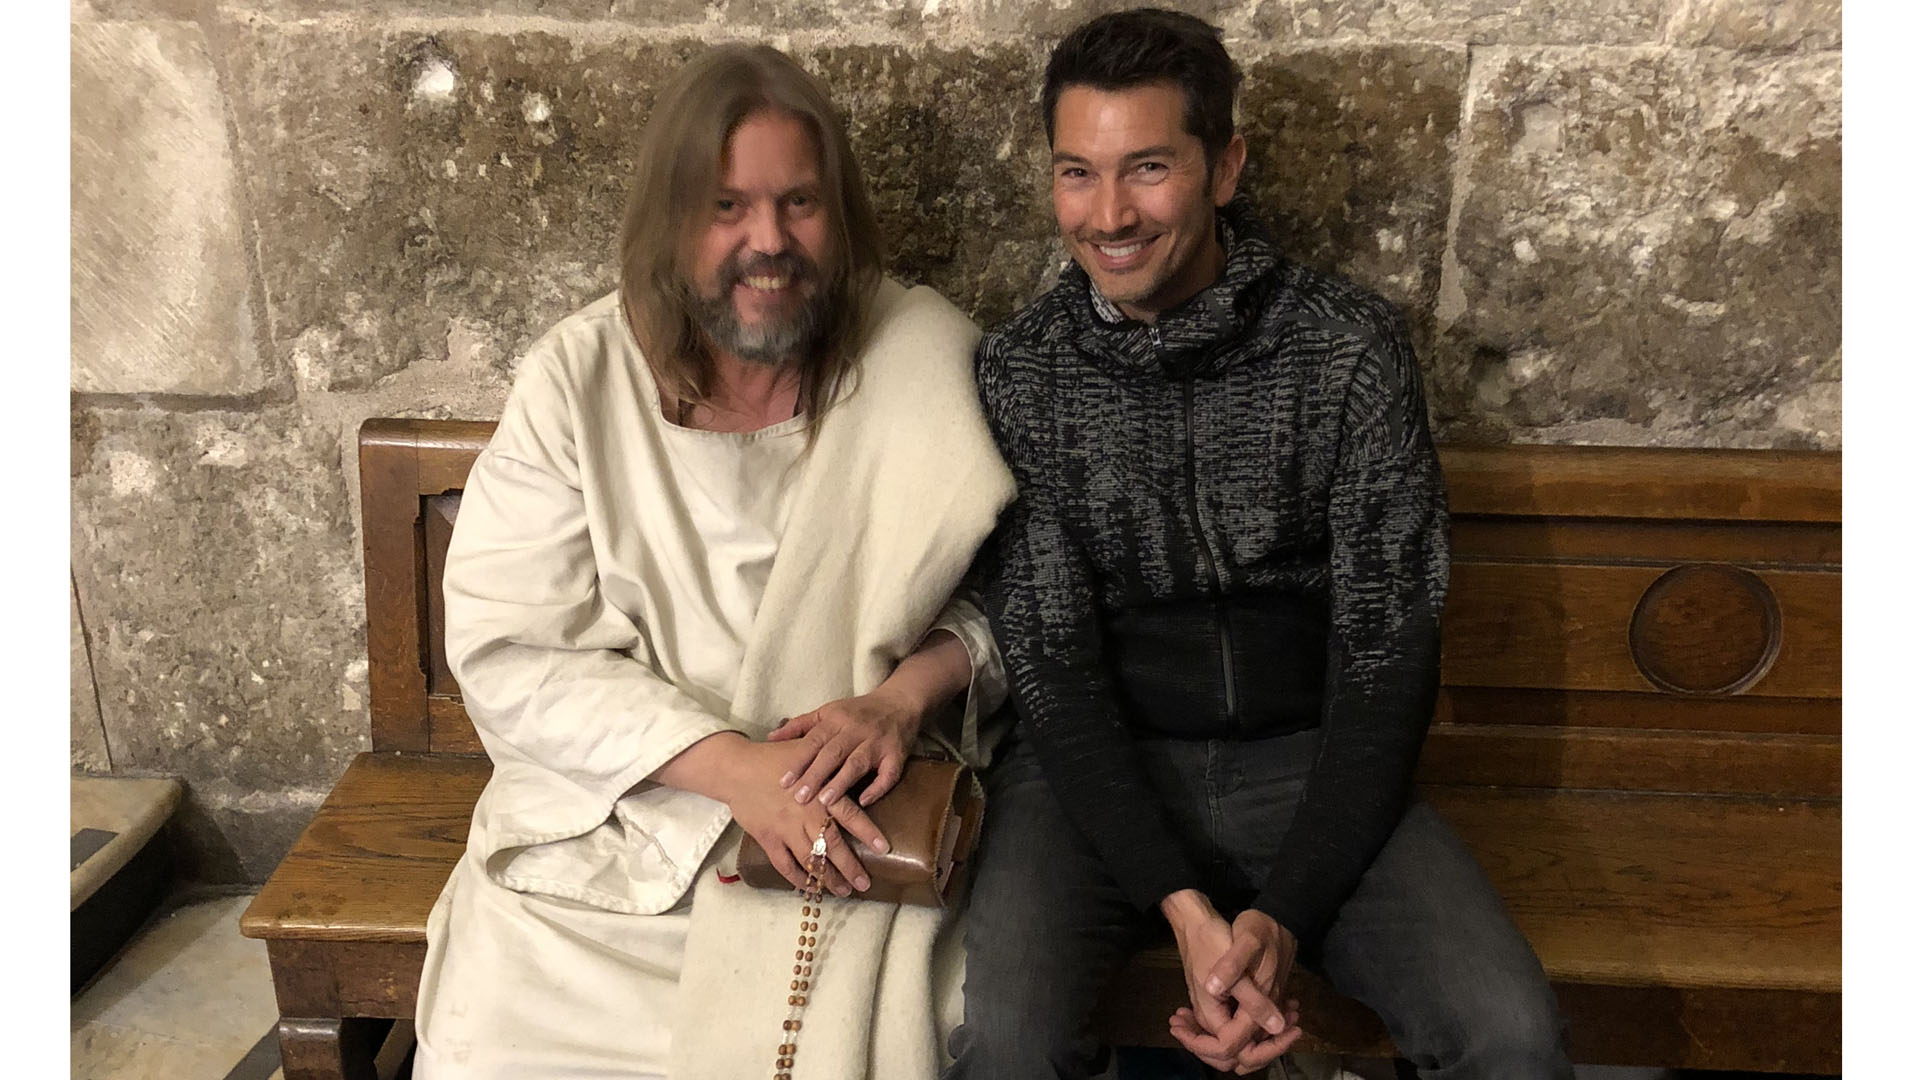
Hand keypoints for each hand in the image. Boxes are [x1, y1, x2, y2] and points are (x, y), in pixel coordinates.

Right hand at [723, 738, 890, 896]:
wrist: (737, 769)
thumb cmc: (775, 758)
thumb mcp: (808, 752)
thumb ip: (831, 762)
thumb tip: (856, 761)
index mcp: (819, 792)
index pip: (849, 815)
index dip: (867, 833)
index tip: (884, 848)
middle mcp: (805, 813)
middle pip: (832, 845)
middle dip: (850, 867)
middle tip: (864, 884)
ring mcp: (785, 829)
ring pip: (811, 859)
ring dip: (828, 878)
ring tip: (843, 890)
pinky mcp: (768, 839)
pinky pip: (785, 865)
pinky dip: (798, 879)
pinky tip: (810, 887)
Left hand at [767, 686, 924, 809]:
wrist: (900, 702)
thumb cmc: (858, 712)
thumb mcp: (827, 711)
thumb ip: (799, 725)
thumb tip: (770, 738)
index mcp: (836, 720)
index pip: (814, 741)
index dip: (799, 761)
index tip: (783, 781)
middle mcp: (856, 730)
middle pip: (833, 753)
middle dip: (816, 775)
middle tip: (799, 798)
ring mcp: (878, 743)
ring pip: (857, 763)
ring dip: (842, 782)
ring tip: (826, 801)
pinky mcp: (897, 754)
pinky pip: (889, 773)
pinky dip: (878, 787)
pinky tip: (865, 801)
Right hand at [1160, 891, 1302, 1072]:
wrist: (1196, 921)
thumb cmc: (1212, 940)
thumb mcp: (1237, 968)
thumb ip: (1254, 1001)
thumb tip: (1278, 1027)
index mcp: (1211, 1013)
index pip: (1231, 1050)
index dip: (1263, 1050)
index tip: (1292, 1031)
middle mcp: (1210, 1018)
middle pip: (1234, 1055)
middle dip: (1266, 1048)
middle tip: (1294, 1028)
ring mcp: (1215, 1011)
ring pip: (1240, 1042)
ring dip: (1267, 1036)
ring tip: (1291, 1014)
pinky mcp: (1222, 1003)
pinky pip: (1240, 1025)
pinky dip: (1262, 1022)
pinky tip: (1282, 1006)